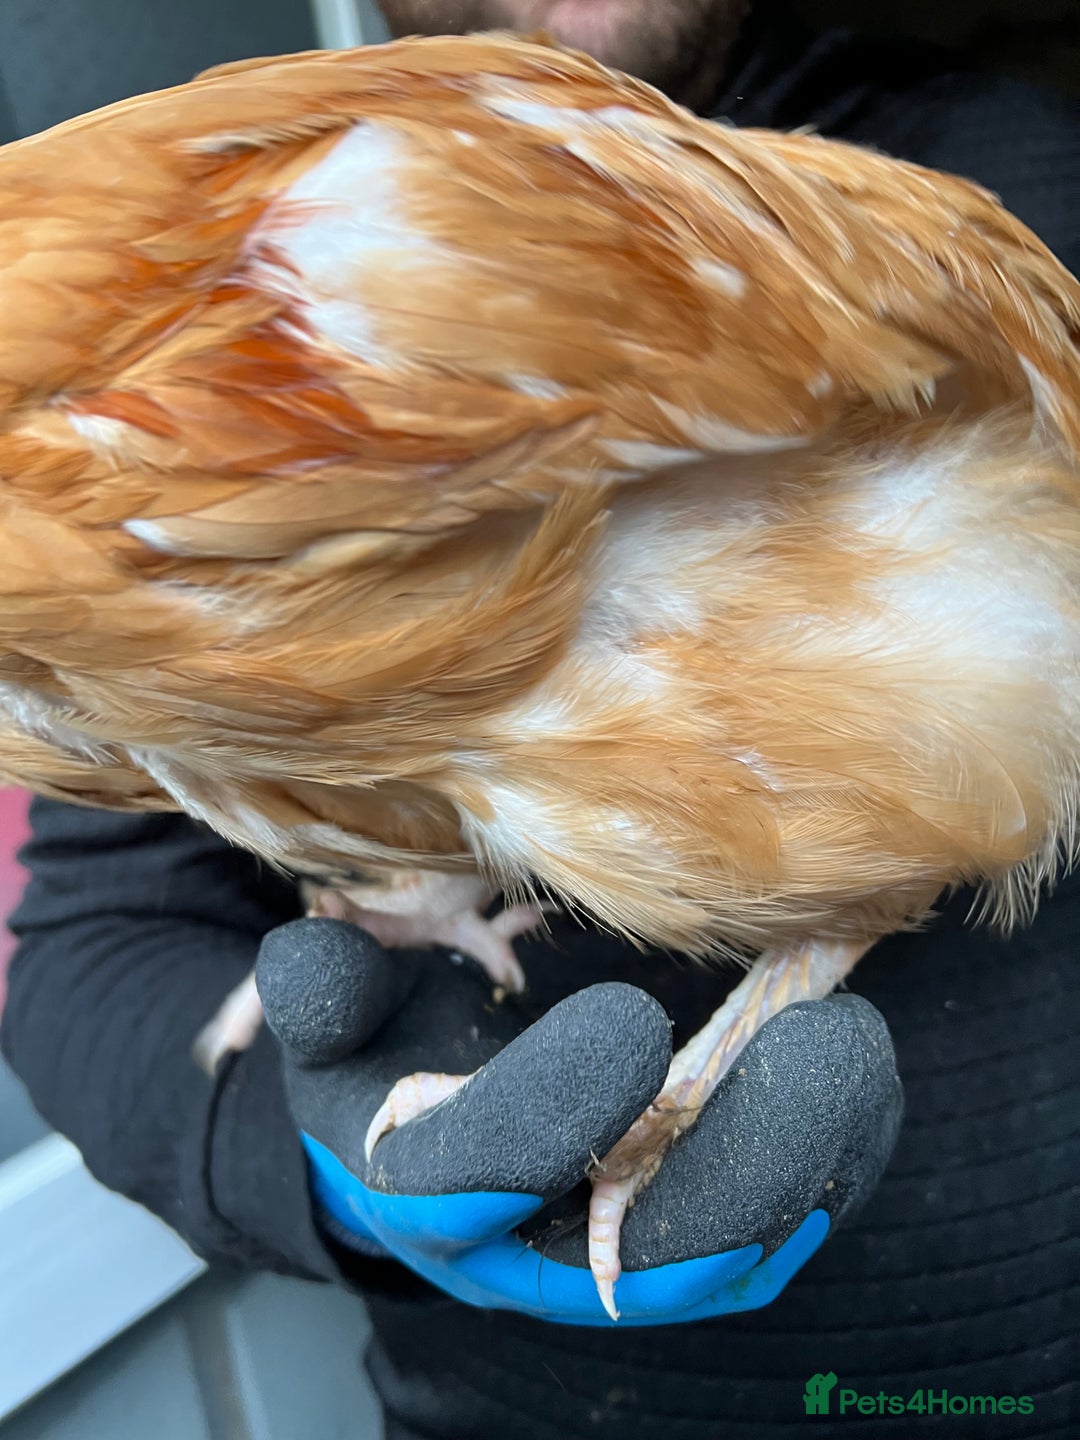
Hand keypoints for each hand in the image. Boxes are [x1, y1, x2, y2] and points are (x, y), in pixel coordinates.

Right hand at [258, 917, 902, 1326]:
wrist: (428, 1117)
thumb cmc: (383, 1048)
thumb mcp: (334, 1013)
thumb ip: (321, 992)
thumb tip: (308, 962)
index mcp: (418, 1190)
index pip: (474, 1180)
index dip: (547, 1113)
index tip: (628, 1021)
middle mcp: (523, 1246)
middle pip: (635, 1251)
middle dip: (734, 1160)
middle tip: (808, 1050)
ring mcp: (614, 1251)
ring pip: (720, 1248)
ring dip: (802, 1158)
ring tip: (853, 1048)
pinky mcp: (683, 1232)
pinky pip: (768, 1222)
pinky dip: (829, 1160)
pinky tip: (861, 1077)